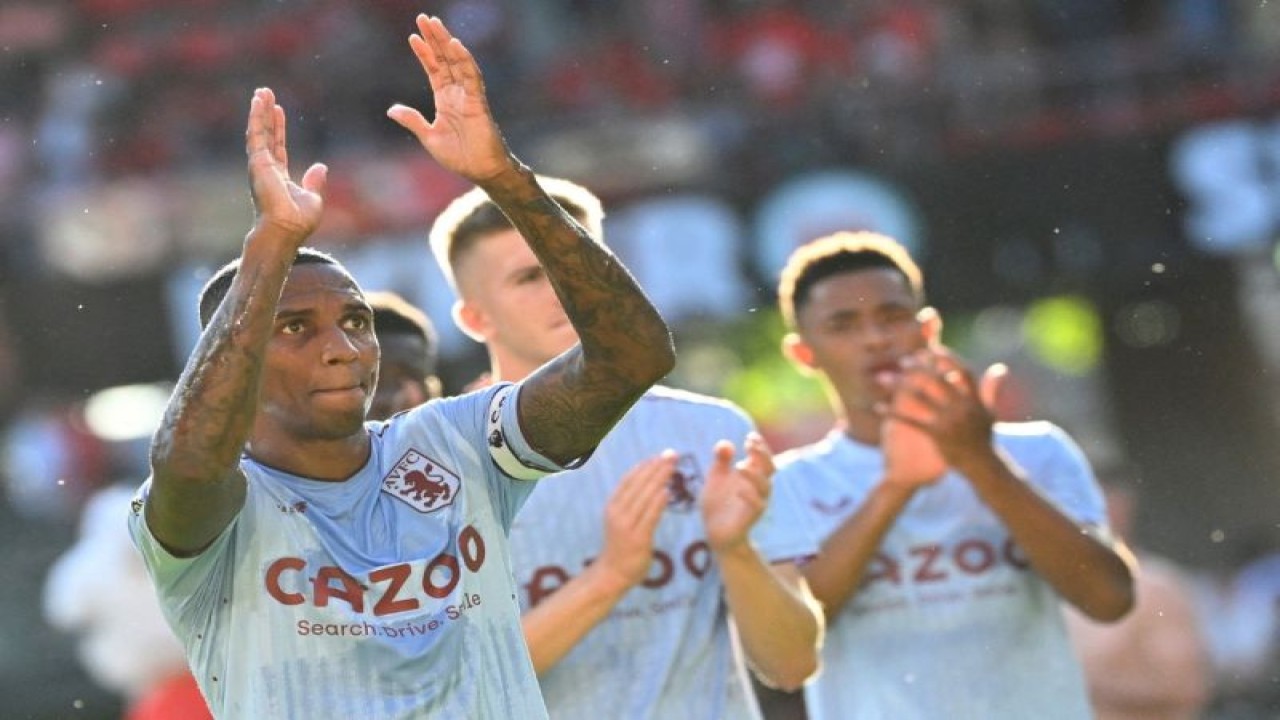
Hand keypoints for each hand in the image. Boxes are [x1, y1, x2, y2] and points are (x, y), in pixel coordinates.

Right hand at [245, 88, 326, 242]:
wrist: (286, 229)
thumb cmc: (298, 221)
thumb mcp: (313, 199)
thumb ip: (314, 182)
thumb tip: (321, 167)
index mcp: (278, 177)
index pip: (278, 146)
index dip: (278, 128)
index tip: (279, 110)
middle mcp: (266, 169)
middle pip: (266, 135)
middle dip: (265, 114)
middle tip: (264, 93)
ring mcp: (260, 165)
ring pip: (259, 131)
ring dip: (259, 111)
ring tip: (261, 92)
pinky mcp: (257, 161)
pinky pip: (255, 134)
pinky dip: (256, 117)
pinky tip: (257, 101)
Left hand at [386, 14, 512, 184]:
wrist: (481, 171)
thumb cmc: (460, 156)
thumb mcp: (429, 137)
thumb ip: (413, 120)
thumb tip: (391, 109)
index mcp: (445, 100)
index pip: (434, 70)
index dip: (424, 53)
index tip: (413, 36)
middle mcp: (457, 93)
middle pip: (445, 60)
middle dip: (434, 39)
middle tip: (424, 18)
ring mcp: (468, 96)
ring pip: (457, 62)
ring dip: (446, 43)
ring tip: (436, 24)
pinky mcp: (478, 103)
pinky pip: (471, 77)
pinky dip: (464, 60)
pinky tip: (455, 45)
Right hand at [590, 452, 673, 593]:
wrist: (611, 574)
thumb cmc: (619, 546)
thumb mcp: (619, 520)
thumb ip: (631, 504)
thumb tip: (648, 484)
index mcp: (613, 505)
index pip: (629, 479)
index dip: (645, 465)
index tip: (659, 455)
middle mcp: (617, 512)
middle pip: (639, 483)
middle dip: (656, 467)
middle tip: (672, 455)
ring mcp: (627, 525)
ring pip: (645, 496)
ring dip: (660, 479)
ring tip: (673, 467)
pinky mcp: (638, 538)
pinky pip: (650, 516)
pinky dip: (658, 502)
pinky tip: (668, 491)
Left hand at [701, 433, 772, 553]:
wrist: (715, 532)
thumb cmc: (718, 503)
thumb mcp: (716, 478)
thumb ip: (721, 461)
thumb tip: (725, 443)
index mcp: (751, 476)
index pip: (762, 457)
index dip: (760, 446)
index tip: (751, 436)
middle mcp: (757, 487)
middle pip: (770, 468)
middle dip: (762, 455)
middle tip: (750, 444)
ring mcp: (756, 502)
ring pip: (765, 486)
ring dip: (754, 474)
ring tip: (740, 466)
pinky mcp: (750, 517)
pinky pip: (757, 506)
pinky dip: (750, 496)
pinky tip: (739, 489)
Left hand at [883, 348, 1006, 471]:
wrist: (981, 466)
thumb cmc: (984, 438)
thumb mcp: (990, 412)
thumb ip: (991, 389)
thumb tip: (1000, 368)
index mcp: (975, 400)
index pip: (962, 372)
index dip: (947, 358)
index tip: (932, 349)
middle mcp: (963, 408)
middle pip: (937, 380)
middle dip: (920, 368)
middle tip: (904, 360)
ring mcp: (950, 421)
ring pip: (919, 398)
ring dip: (898, 386)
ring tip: (883, 378)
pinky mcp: (937, 435)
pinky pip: (910, 421)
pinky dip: (892, 413)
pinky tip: (877, 407)